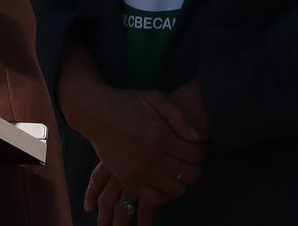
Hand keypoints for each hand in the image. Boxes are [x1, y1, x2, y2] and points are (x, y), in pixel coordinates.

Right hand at [66, 81, 202, 214]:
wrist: (96, 114)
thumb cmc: (128, 103)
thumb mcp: (156, 98)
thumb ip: (180, 116)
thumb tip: (198, 137)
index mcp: (161, 137)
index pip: (196, 155)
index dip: (201, 151)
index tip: (196, 147)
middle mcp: (151, 158)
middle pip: (189, 174)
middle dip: (194, 167)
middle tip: (188, 159)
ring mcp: (139, 172)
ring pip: (175, 189)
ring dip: (181, 181)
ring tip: (177, 169)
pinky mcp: (128, 180)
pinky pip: (154, 198)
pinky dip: (164, 194)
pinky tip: (164, 180)